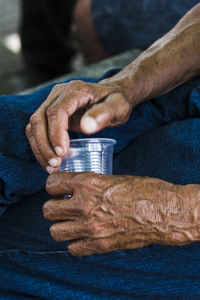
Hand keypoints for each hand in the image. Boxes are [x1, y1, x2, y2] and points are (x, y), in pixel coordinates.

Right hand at [26, 80, 131, 172]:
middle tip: (55, 165)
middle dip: (44, 145)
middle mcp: (59, 94)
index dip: (56, 134)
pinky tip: (50, 160)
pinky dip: (40, 146)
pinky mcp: (51, 112)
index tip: (62, 153)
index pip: (56, 111)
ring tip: (52, 167)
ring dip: (39, 148)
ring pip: (34, 126)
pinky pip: (38, 129)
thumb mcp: (118, 106)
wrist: (113, 94)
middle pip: (39, 119)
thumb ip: (104, 114)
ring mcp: (53, 102)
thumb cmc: (117, 101)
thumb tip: (86, 127)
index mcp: (76, 90)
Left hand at [43, 172, 176, 256]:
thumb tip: (73, 188)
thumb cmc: (142, 190)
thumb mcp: (112, 178)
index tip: (57, 189)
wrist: (162, 211)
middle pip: (48, 210)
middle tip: (64, 207)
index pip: (51, 184)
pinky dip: (75, 243)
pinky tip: (84, 236)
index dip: (53, 186)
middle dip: (54, 207)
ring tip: (72, 223)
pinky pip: (72, 249)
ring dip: (62, 226)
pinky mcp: (99, 245)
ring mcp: (90, 227)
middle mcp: (84, 205)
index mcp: (87, 183)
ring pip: (55, 232)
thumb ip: (89, 184)